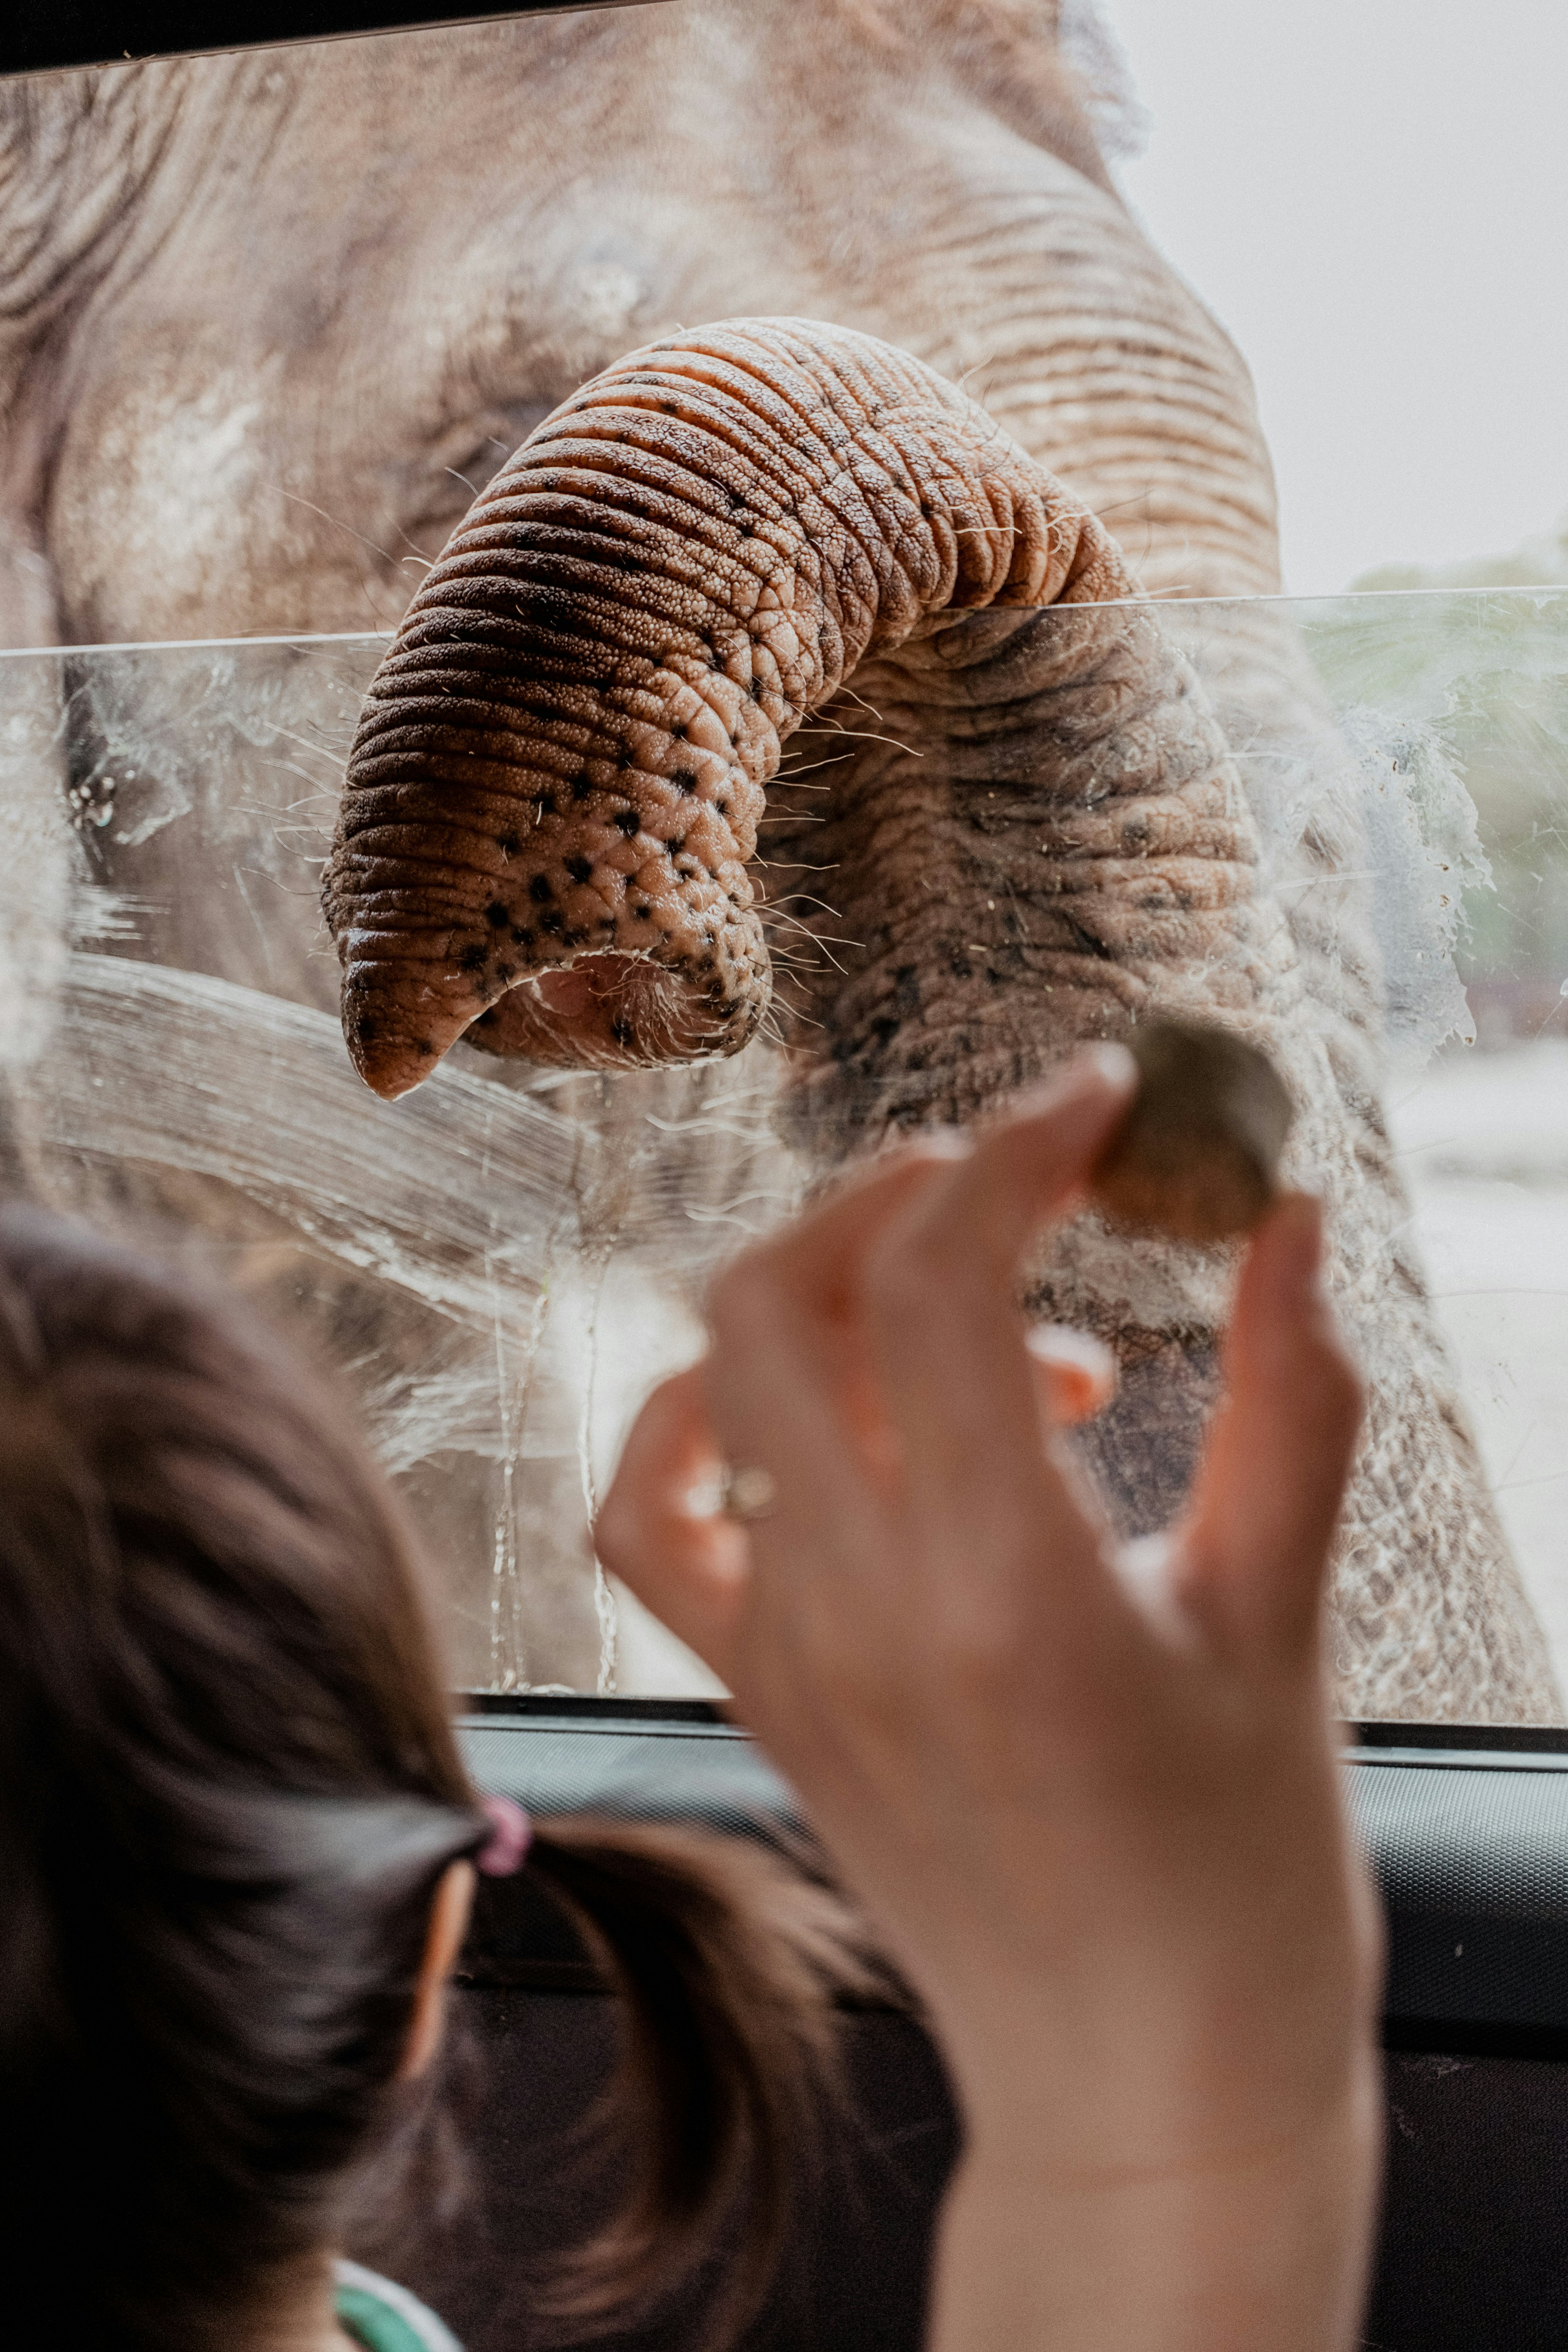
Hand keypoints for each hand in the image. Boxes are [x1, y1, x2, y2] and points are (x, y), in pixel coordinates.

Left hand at [597, 1047, 1382, 2350]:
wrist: (1140, 2084)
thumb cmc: (1242, 1872)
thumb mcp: (1284, 1617)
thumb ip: (1290, 1399)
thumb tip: (1281, 1218)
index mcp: (1005, 1587)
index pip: (939, 1283)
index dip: (1016, 1146)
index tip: (1097, 1097)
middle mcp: (859, 1610)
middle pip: (778, 1296)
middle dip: (897, 1189)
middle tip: (1020, 1182)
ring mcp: (782, 1655)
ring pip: (704, 1386)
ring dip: (811, 1291)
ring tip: (962, 1320)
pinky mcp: (756, 1694)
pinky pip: (649, 1522)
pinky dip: (699, 1424)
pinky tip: (816, 1419)